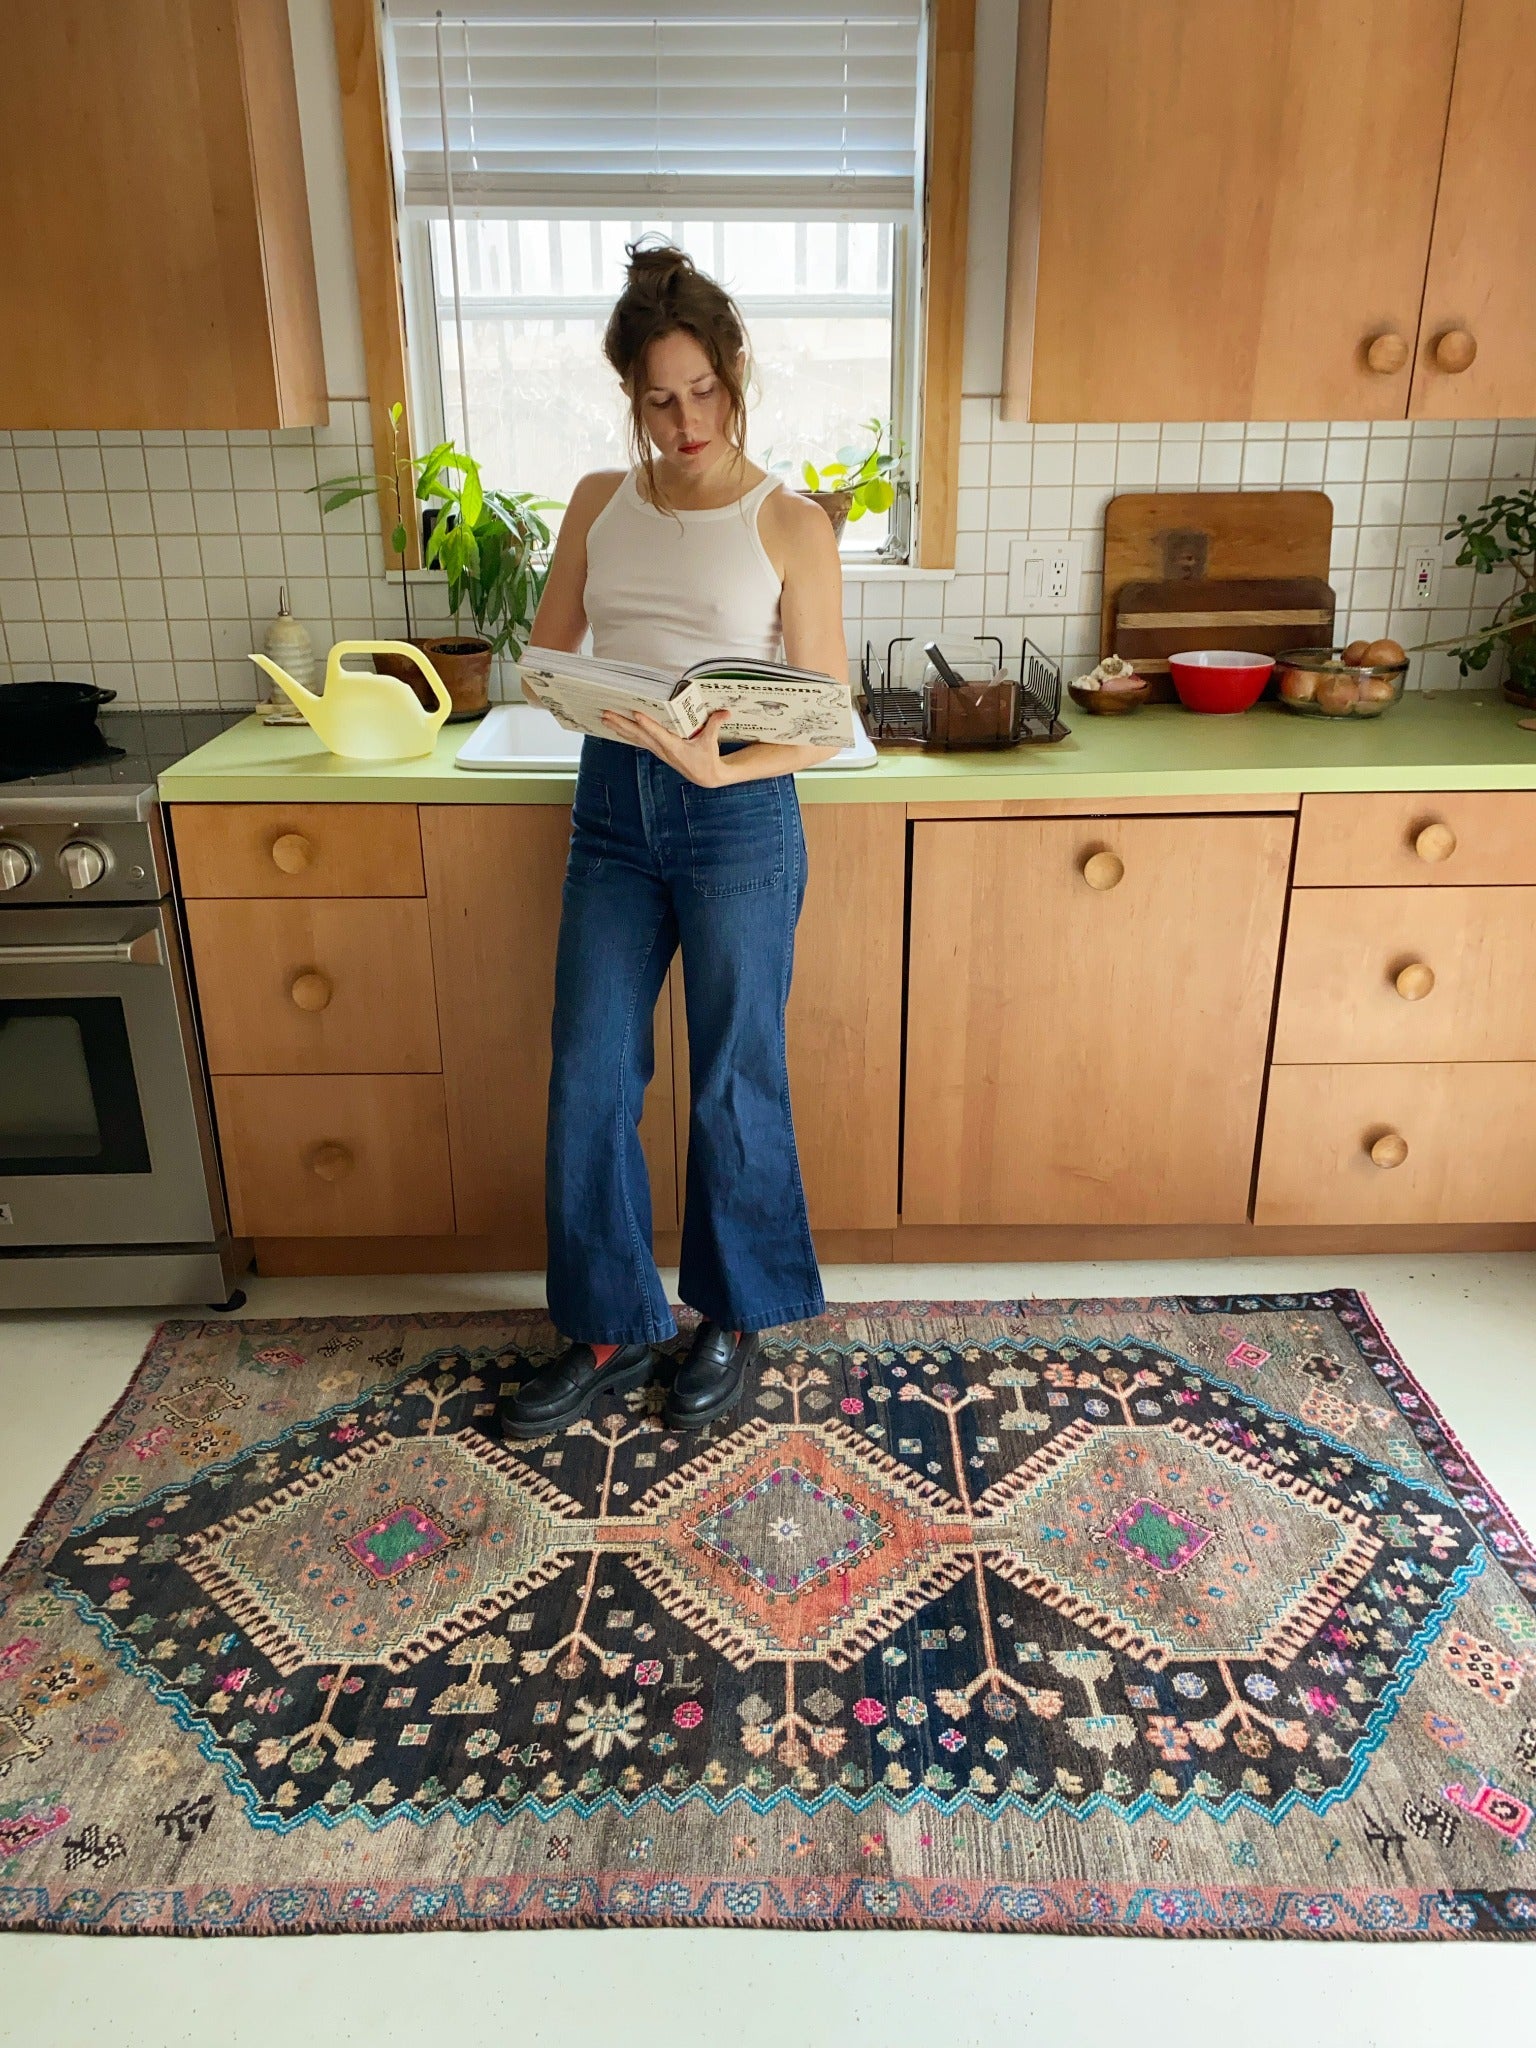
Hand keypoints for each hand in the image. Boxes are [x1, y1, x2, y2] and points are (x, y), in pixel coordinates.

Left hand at [601, 705, 736, 785]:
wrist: (705, 776)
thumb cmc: (708, 758)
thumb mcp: (712, 742)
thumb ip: (715, 724)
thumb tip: (725, 712)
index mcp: (675, 747)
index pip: (659, 734)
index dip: (647, 725)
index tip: (636, 715)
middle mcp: (663, 750)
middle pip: (639, 735)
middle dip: (622, 724)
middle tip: (607, 714)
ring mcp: (658, 751)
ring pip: (635, 738)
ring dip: (619, 728)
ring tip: (605, 718)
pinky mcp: (657, 750)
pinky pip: (638, 740)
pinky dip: (627, 733)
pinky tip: (617, 727)